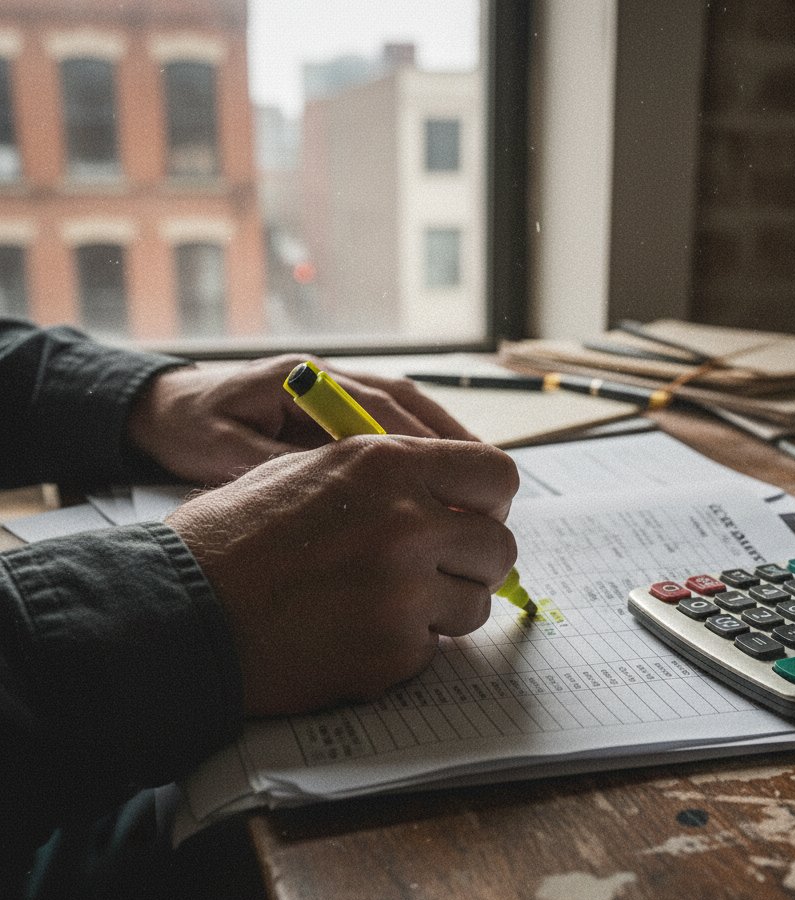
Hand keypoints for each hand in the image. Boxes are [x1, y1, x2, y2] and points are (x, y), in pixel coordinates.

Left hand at [127, 354, 476, 484]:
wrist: (170, 404)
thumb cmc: (193, 427)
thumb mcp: (223, 451)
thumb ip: (278, 465)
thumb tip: (341, 490)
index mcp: (302, 380)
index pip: (375, 407)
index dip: (418, 445)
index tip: (450, 481)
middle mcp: (330, 375)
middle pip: (406, 401)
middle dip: (449, 443)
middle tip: (487, 486)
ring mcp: (339, 385)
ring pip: (411, 407)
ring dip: (448, 442)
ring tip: (485, 482)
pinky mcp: (341, 401)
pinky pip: (397, 418)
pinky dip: (428, 444)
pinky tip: (451, 475)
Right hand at [168, 436, 518, 714]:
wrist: (179, 609)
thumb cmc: (235, 537)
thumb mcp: (312, 472)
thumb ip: (391, 478)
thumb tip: (450, 499)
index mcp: (389, 463)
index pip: (497, 474)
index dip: (490, 502)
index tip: (472, 519)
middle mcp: (408, 523)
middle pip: (499, 547)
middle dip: (474, 562)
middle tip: (436, 571)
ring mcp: (404, 592)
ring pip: (476, 605)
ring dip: (444, 608)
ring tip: (386, 605)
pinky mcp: (391, 652)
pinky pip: (433, 650)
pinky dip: (404, 647)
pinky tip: (354, 635)